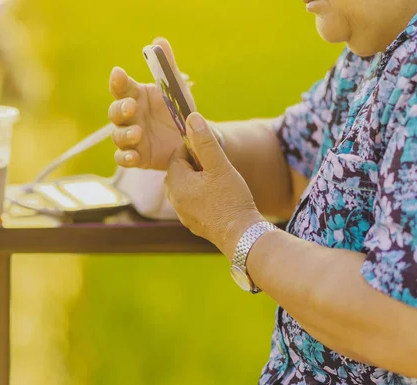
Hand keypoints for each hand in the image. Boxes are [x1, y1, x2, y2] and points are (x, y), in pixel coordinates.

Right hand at [108, 38, 193, 169]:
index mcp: (136, 96)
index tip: (118, 73)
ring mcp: (132, 138)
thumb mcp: (176, 88)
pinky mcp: (138, 156)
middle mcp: (130, 117)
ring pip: (117, 136)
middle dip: (120, 109)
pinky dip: (125, 158)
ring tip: (137, 133)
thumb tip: (159, 41)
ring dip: (124, 134)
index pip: (121, 87)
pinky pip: (123, 158)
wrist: (194, 139)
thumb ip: (167, 66)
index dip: (117, 81)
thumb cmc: (180, 110)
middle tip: (131, 106)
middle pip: (115, 112)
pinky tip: (133, 156)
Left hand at [165, 112, 264, 259]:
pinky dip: (201, 196)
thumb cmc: (231, 199)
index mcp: (176, 182)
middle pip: (179, 172)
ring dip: (198, 181)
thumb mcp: (219, 165)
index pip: (177, 155)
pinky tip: (219, 198)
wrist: (241, 236)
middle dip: (194, 165)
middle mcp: (174, 199)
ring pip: (185, 188)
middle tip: (215, 165)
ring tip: (218, 181)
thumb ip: (204, 141)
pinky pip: (192, 203)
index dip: (193, 149)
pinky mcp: (192, 224)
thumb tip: (191, 117)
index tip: (209, 150)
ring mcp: (182, 214)